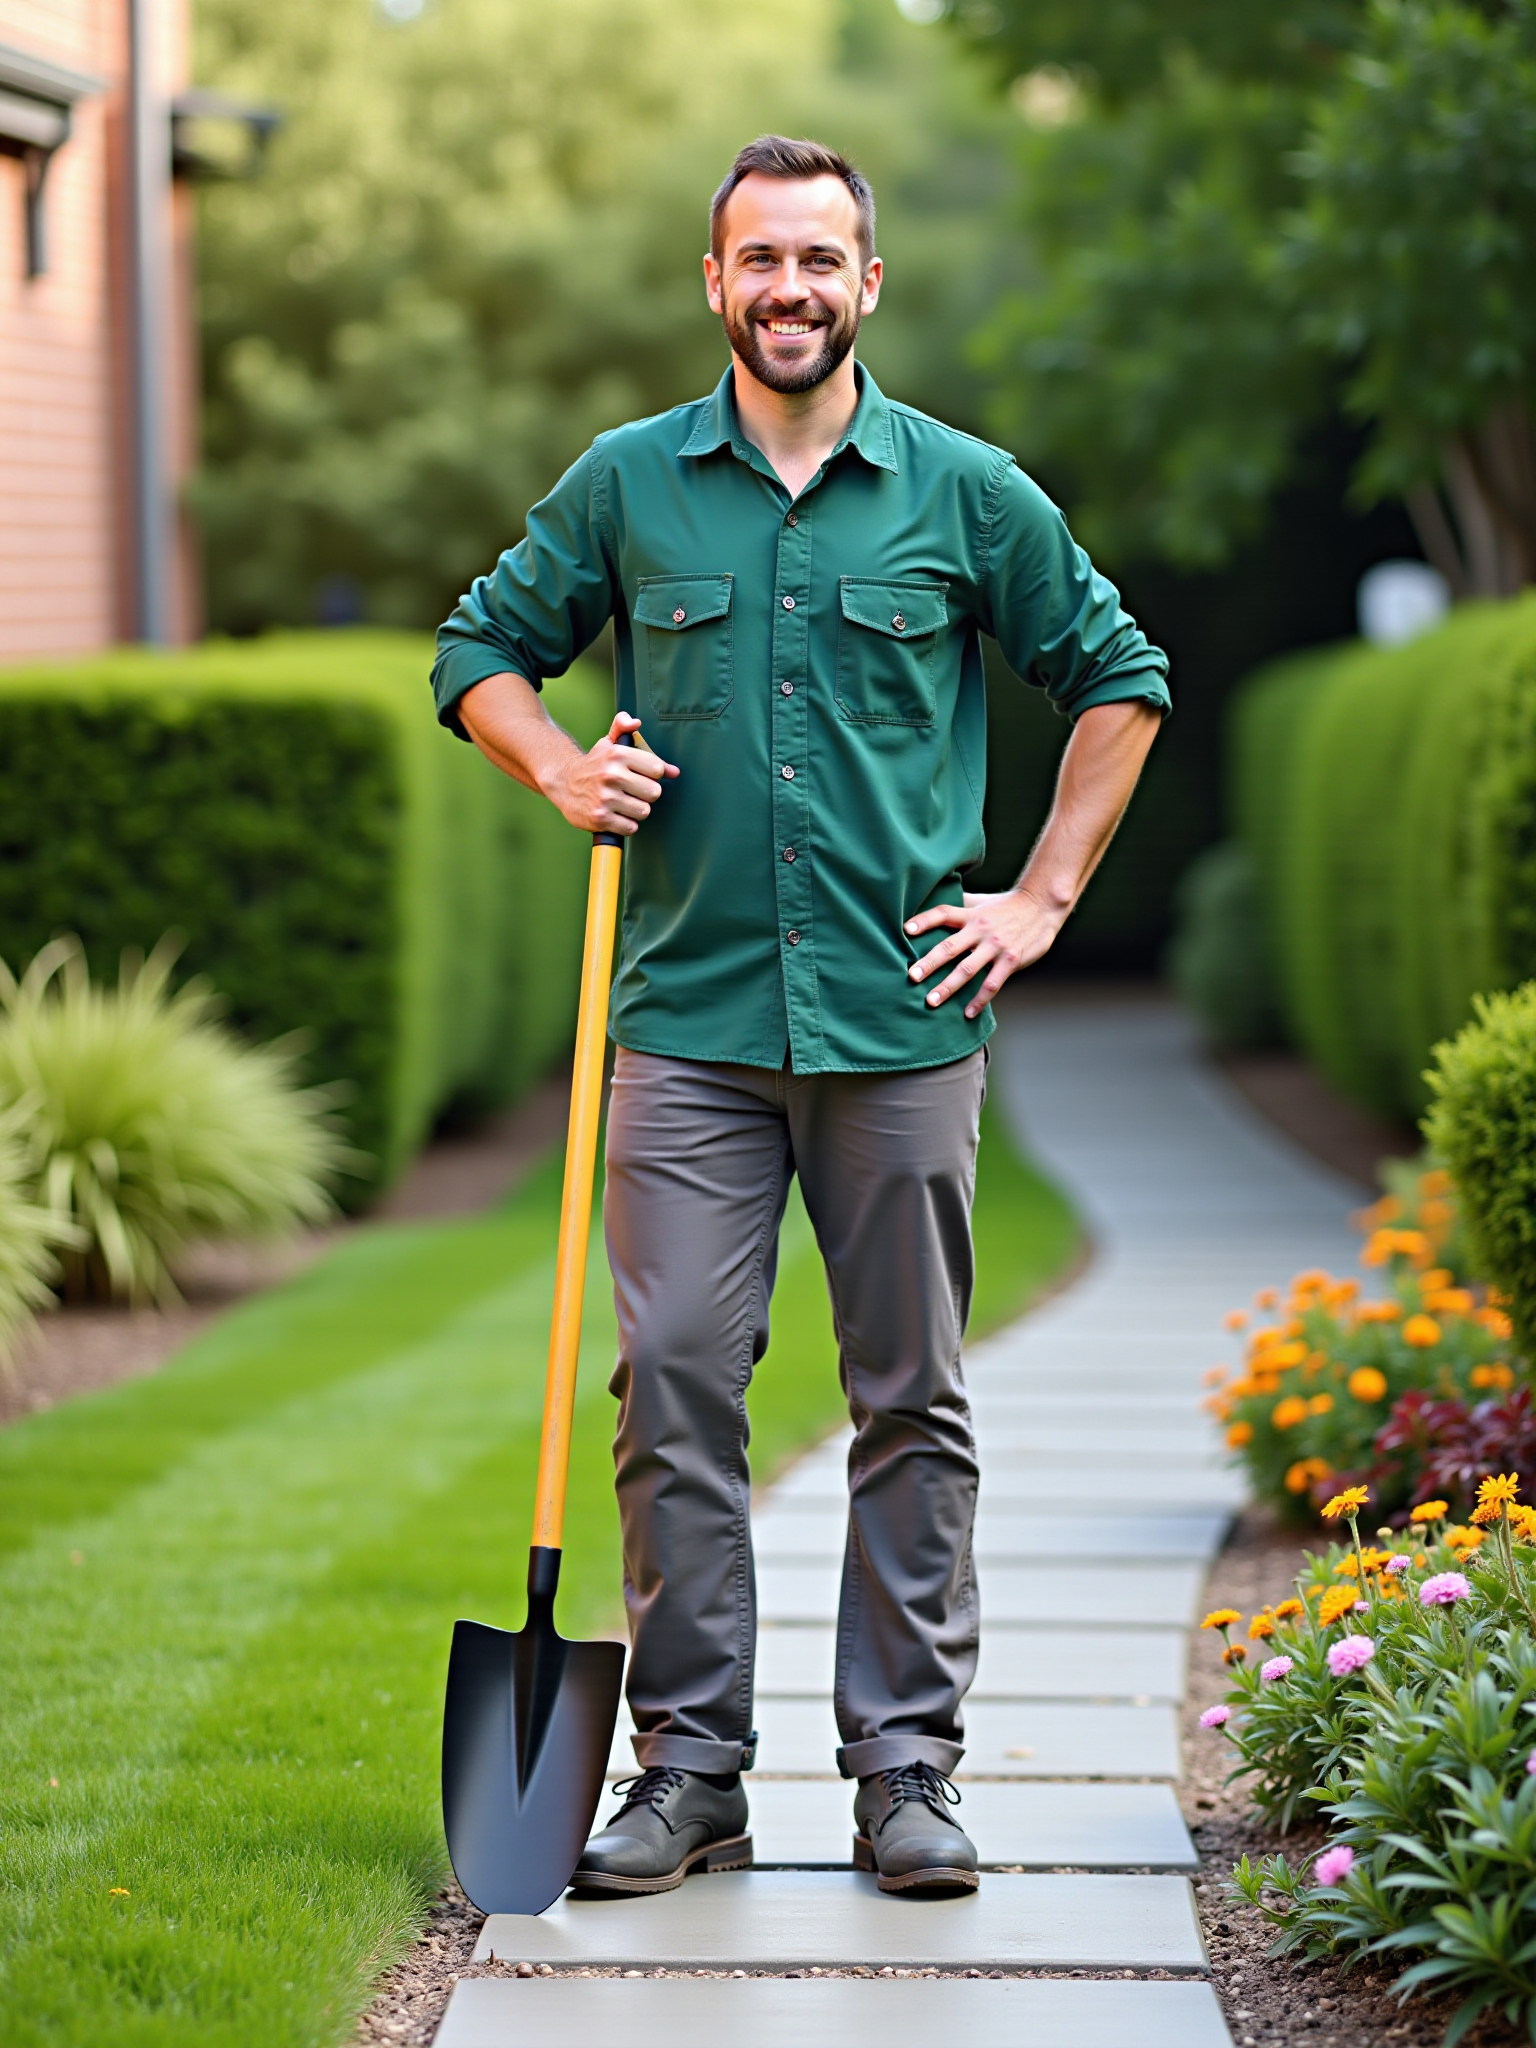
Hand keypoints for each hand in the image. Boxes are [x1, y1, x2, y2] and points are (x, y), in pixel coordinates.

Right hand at [546, 713, 678, 834]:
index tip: (641, 775)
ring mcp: (605, 798)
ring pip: (644, 811)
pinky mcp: (600, 818)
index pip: (658, 769)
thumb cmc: (593, 764)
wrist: (563, 783)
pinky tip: (616, 815)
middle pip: (654, 792)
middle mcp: (612, 775)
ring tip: (623, 803)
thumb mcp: (608, 742)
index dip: (652, 774)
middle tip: (632, 791)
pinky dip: (626, 824)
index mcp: (618, 755)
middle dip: (646, 794)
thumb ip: (624, 727)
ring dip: (636, 810)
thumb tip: (637, 723)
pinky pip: (630, 827)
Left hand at [904, 886, 1066, 1018]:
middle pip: (949, 947)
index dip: (924, 921)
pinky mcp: (1011, 960)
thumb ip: (960, 905)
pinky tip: (967, 1013)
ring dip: (948, 987)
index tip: (906, 930)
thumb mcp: (982, 902)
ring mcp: (995, 947)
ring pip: (967, 970)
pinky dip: (979, 1000)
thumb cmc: (1007, 905)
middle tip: (911, 977)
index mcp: (971, 915)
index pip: (943, 914)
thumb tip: (937, 897)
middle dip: (929, 963)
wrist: (1042, 906)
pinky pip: (992, 984)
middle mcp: (980, 930)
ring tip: (931, 1001)